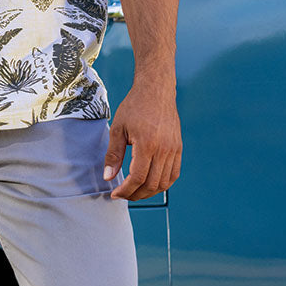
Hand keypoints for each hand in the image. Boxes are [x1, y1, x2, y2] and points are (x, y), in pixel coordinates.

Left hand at [104, 79, 181, 200]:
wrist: (156, 90)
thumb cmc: (134, 106)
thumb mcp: (118, 128)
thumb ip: (113, 155)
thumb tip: (108, 176)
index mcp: (147, 144)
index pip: (137, 178)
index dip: (126, 190)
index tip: (115, 194)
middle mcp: (163, 149)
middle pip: (151, 184)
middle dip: (136, 194)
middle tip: (123, 194)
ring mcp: (173, 149)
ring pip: (164, 183)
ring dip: (149, 192)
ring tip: (135, 191)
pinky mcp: (178, 148)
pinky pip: (174, 174)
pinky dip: (163, 184)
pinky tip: (151, 183)